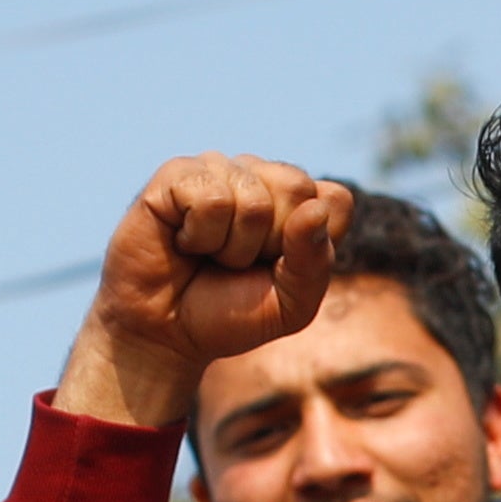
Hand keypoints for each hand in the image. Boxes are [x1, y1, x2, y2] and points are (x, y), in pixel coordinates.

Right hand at [55, 157, 352, 433]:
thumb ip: (314, 261)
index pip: (335, 200)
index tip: (280, 269)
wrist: (165, 332)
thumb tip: (314, 208)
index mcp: (297, 201)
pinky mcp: (177, 173)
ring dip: (231, 247)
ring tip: (209, 254)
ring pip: (253, 199)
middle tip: (238, 264)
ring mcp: (219, 169)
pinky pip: (211, 198)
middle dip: (270, 245)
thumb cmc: (230, 314)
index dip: (311, 245)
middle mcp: (260, 176)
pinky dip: (200, 235)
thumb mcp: (290, 304)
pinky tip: (184, 240)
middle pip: (298, 188)